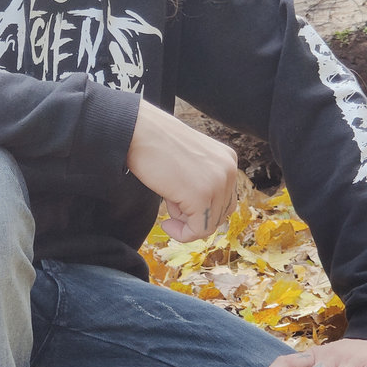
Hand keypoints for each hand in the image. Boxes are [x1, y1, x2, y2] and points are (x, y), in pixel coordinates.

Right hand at [126, 99, 237, 242]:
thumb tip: (198, 216)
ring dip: (186, 222)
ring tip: (168, 203)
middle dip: (195, 216)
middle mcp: (229, 170)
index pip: (225, 199)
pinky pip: (199, 231)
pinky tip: (166, 223)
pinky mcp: (201, 196)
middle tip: (171, 204)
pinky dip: (182, 234)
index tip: (178, 204)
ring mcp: (217, 183)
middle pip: (220, 214)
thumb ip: (201, 182)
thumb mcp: (189, 162)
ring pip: (210, 225)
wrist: (138, 132)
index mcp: (227, 160)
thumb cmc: (155, 145)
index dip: (201, 208)